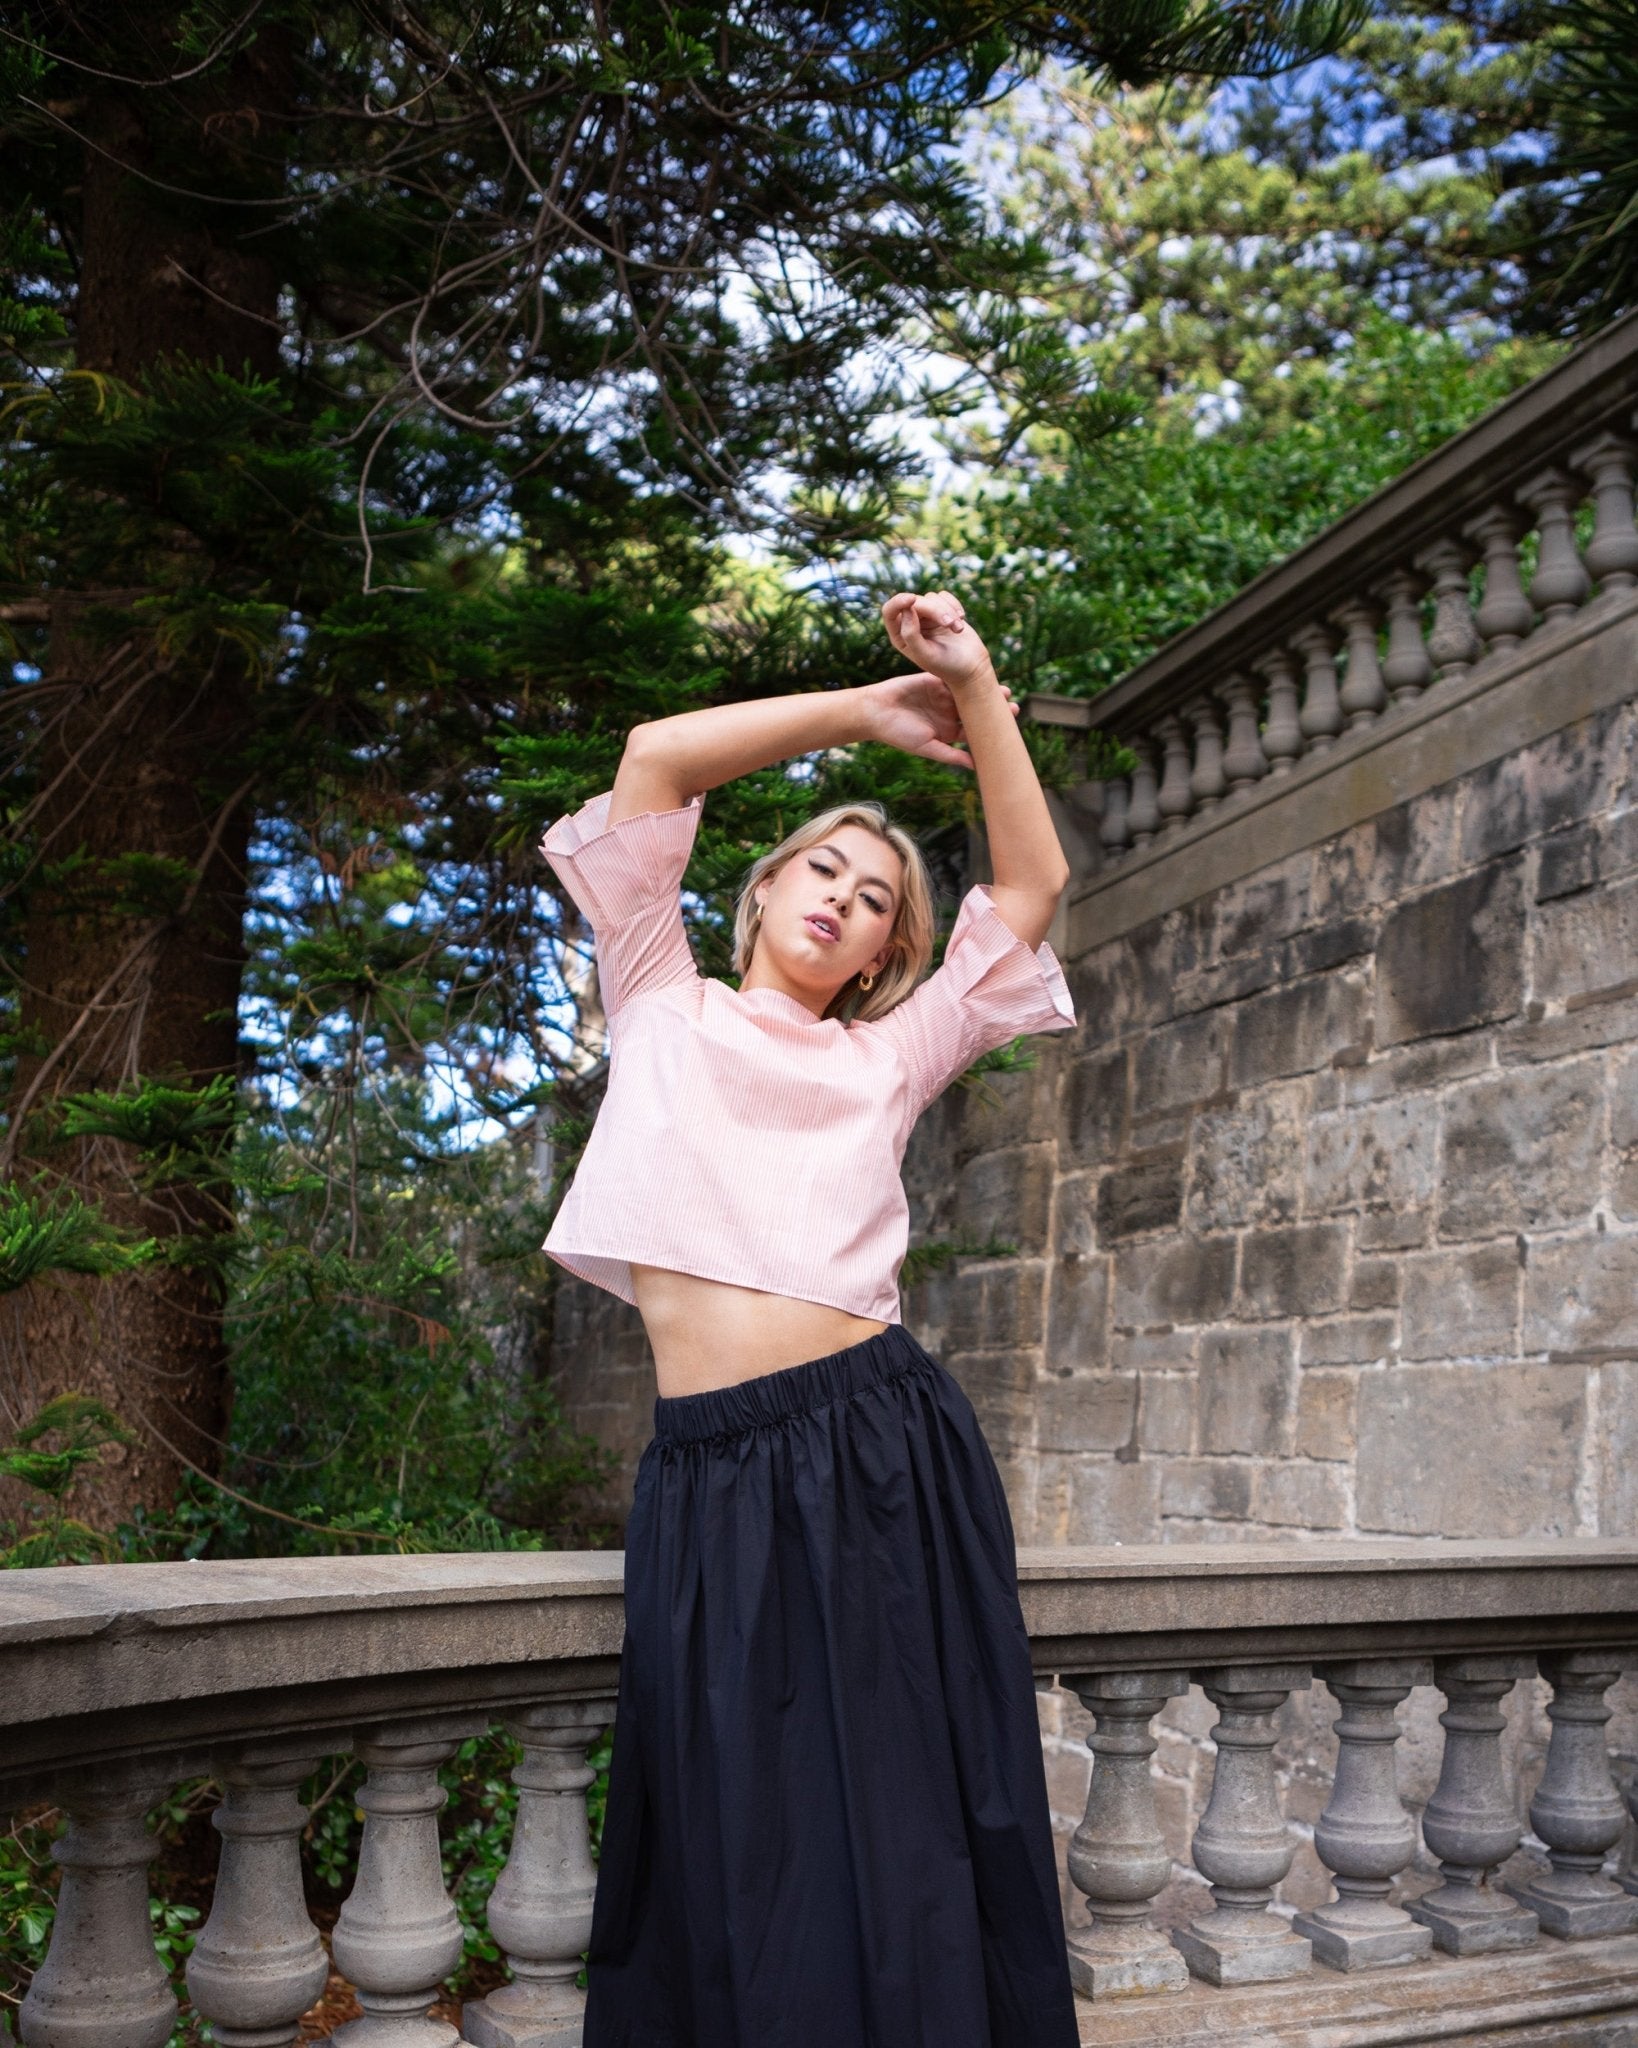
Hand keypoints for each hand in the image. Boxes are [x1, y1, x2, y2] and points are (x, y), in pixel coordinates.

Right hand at [860, 670, 1019, 769]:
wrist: (875, 711)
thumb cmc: (898, 734)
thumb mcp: (927, 747)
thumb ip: (950, 755)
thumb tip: (975, 766)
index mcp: (948, 731)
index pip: (975, 730)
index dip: (991, 728)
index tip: (1010, 726)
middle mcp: (948, 713)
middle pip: (976, 710)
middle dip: (994, 707)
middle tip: (1014, 705)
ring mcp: (942, 696)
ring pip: (969, 692)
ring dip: (986, 690)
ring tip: (1004, 690)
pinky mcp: (935, 679)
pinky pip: (955, 677)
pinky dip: (968, 677)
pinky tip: (983, 676)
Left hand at [881, 589, 994, 688]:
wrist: (970, 667)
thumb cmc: (946, 665)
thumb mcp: (925, 654)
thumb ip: (910, 634)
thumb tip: (906, 609)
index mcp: (899, 636)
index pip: (889, 611)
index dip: (898, 601)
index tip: (912, 599)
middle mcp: (910, 623)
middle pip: (915, 602)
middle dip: (934, 610)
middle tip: (950, 623)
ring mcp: (926, 616)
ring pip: (931, 597)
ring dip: (948, 611)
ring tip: (958, 629)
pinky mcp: (942, 610)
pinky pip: (944, 596)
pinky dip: (954, 605)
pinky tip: (961, 620)